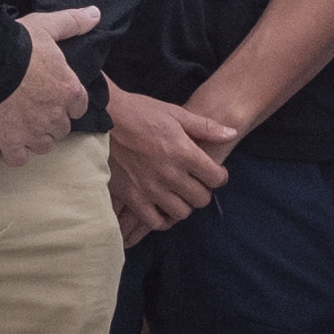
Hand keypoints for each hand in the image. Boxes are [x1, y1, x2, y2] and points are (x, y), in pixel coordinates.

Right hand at [0, 6, 103, 160]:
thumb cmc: (17, 45)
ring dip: (37, 138)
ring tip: (24, 126)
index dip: (68, 102)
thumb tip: (95, 14)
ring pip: (44, 145)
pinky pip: (19, 158)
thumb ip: (73, 22)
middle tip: (36, 109)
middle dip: (52, 120)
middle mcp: (55, 115)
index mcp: (69, 90)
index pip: (79, 106)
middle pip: (62, 128)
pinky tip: (8, 142)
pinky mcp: (10, 142)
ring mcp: (33, 132)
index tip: (56, 96)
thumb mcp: (47, 27)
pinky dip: (15, 153)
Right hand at [105, 84, 232, 237]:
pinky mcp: (132, 198)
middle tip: (195, 183)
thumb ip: (205, 127)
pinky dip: (162, 218)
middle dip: (203, 191)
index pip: (216, 178)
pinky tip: (161, 207)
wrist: (102, 118)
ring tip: (178, 194)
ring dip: (184, 205)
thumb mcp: (175, 113)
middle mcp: (170, 174)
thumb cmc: (139, 112)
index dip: (219, 176)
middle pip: (201, 199)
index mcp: (183, 152)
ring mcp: (150, 188)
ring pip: (181, 212)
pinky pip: (155, 222)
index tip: (213, 173)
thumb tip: (231, 133)